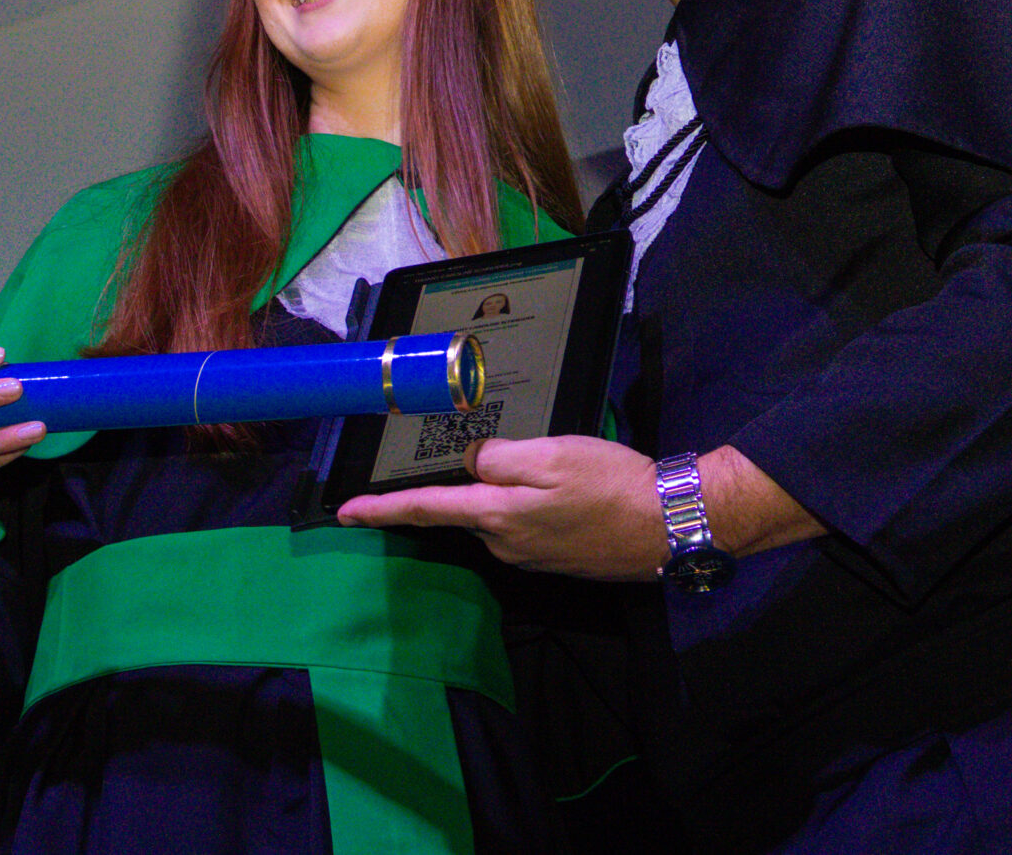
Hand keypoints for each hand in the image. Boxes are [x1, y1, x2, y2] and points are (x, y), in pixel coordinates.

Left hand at [336, 435, 665, 579]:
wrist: (667, 526)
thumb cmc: (612, 485)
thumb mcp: (552, 454)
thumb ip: (501, 457)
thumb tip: (472, 461)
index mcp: (496, 514)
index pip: (425, 509)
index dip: (381, 510)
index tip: (344, 512)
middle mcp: (504, 542)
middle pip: (466, 508)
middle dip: (471, 484)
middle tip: (507, 456)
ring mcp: (529, 555)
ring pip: (498, 515)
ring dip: (509, 493)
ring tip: (556, 469)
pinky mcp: (553, 558)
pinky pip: (526, 525)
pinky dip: (533, 505)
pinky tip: (566, 491)